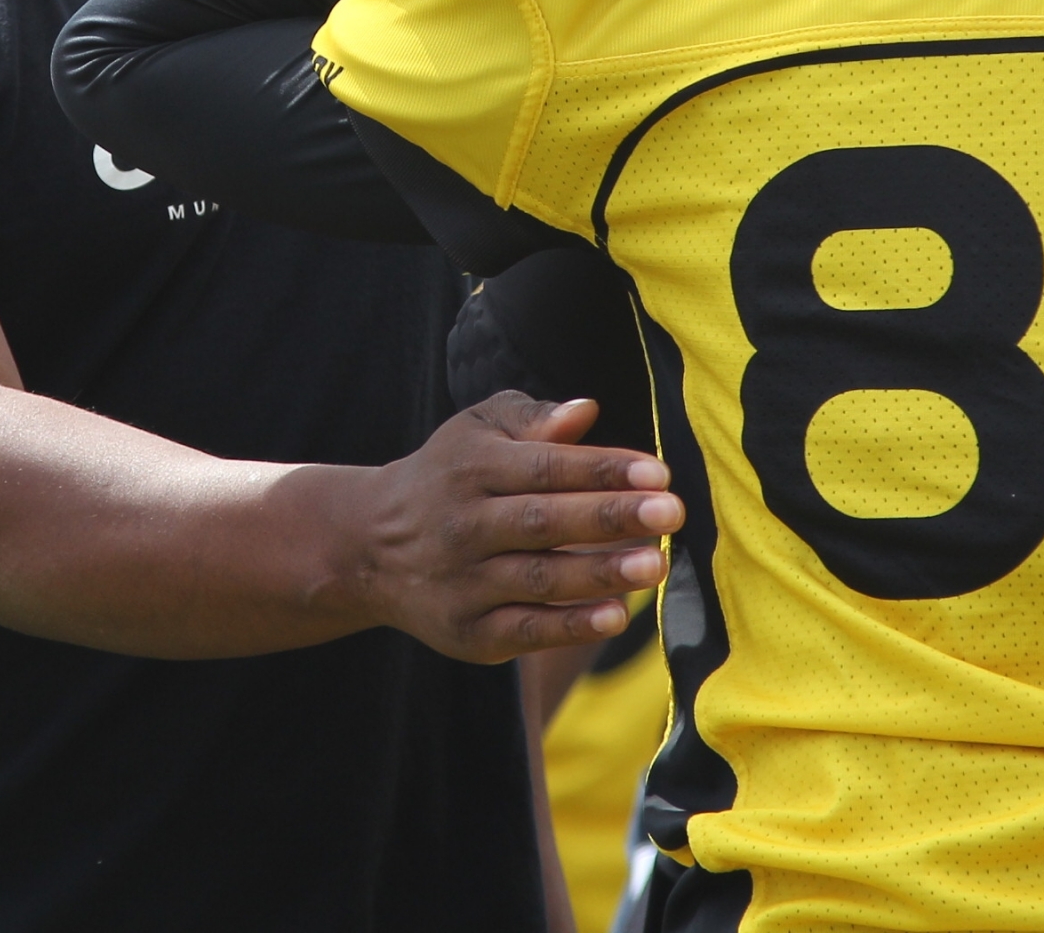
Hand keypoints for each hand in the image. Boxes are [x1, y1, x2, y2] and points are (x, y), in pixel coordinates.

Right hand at [348, 391, 682, 662]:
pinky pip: (525, 629)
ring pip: (539, 579)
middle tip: (672, 512)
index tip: (658, 472)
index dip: (601, 469)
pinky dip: (570, 626)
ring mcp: (464, 582)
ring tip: (655, 565)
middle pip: (545, 521)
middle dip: (610, 517)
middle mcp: (465, 524)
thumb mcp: (477, 430)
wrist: (371, 544)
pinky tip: (616, 615)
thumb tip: (585, 411)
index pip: (546, 466)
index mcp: (473, 466)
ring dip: (600, 574)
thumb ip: (532, 418)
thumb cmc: (450, 474)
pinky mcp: (468, 632)